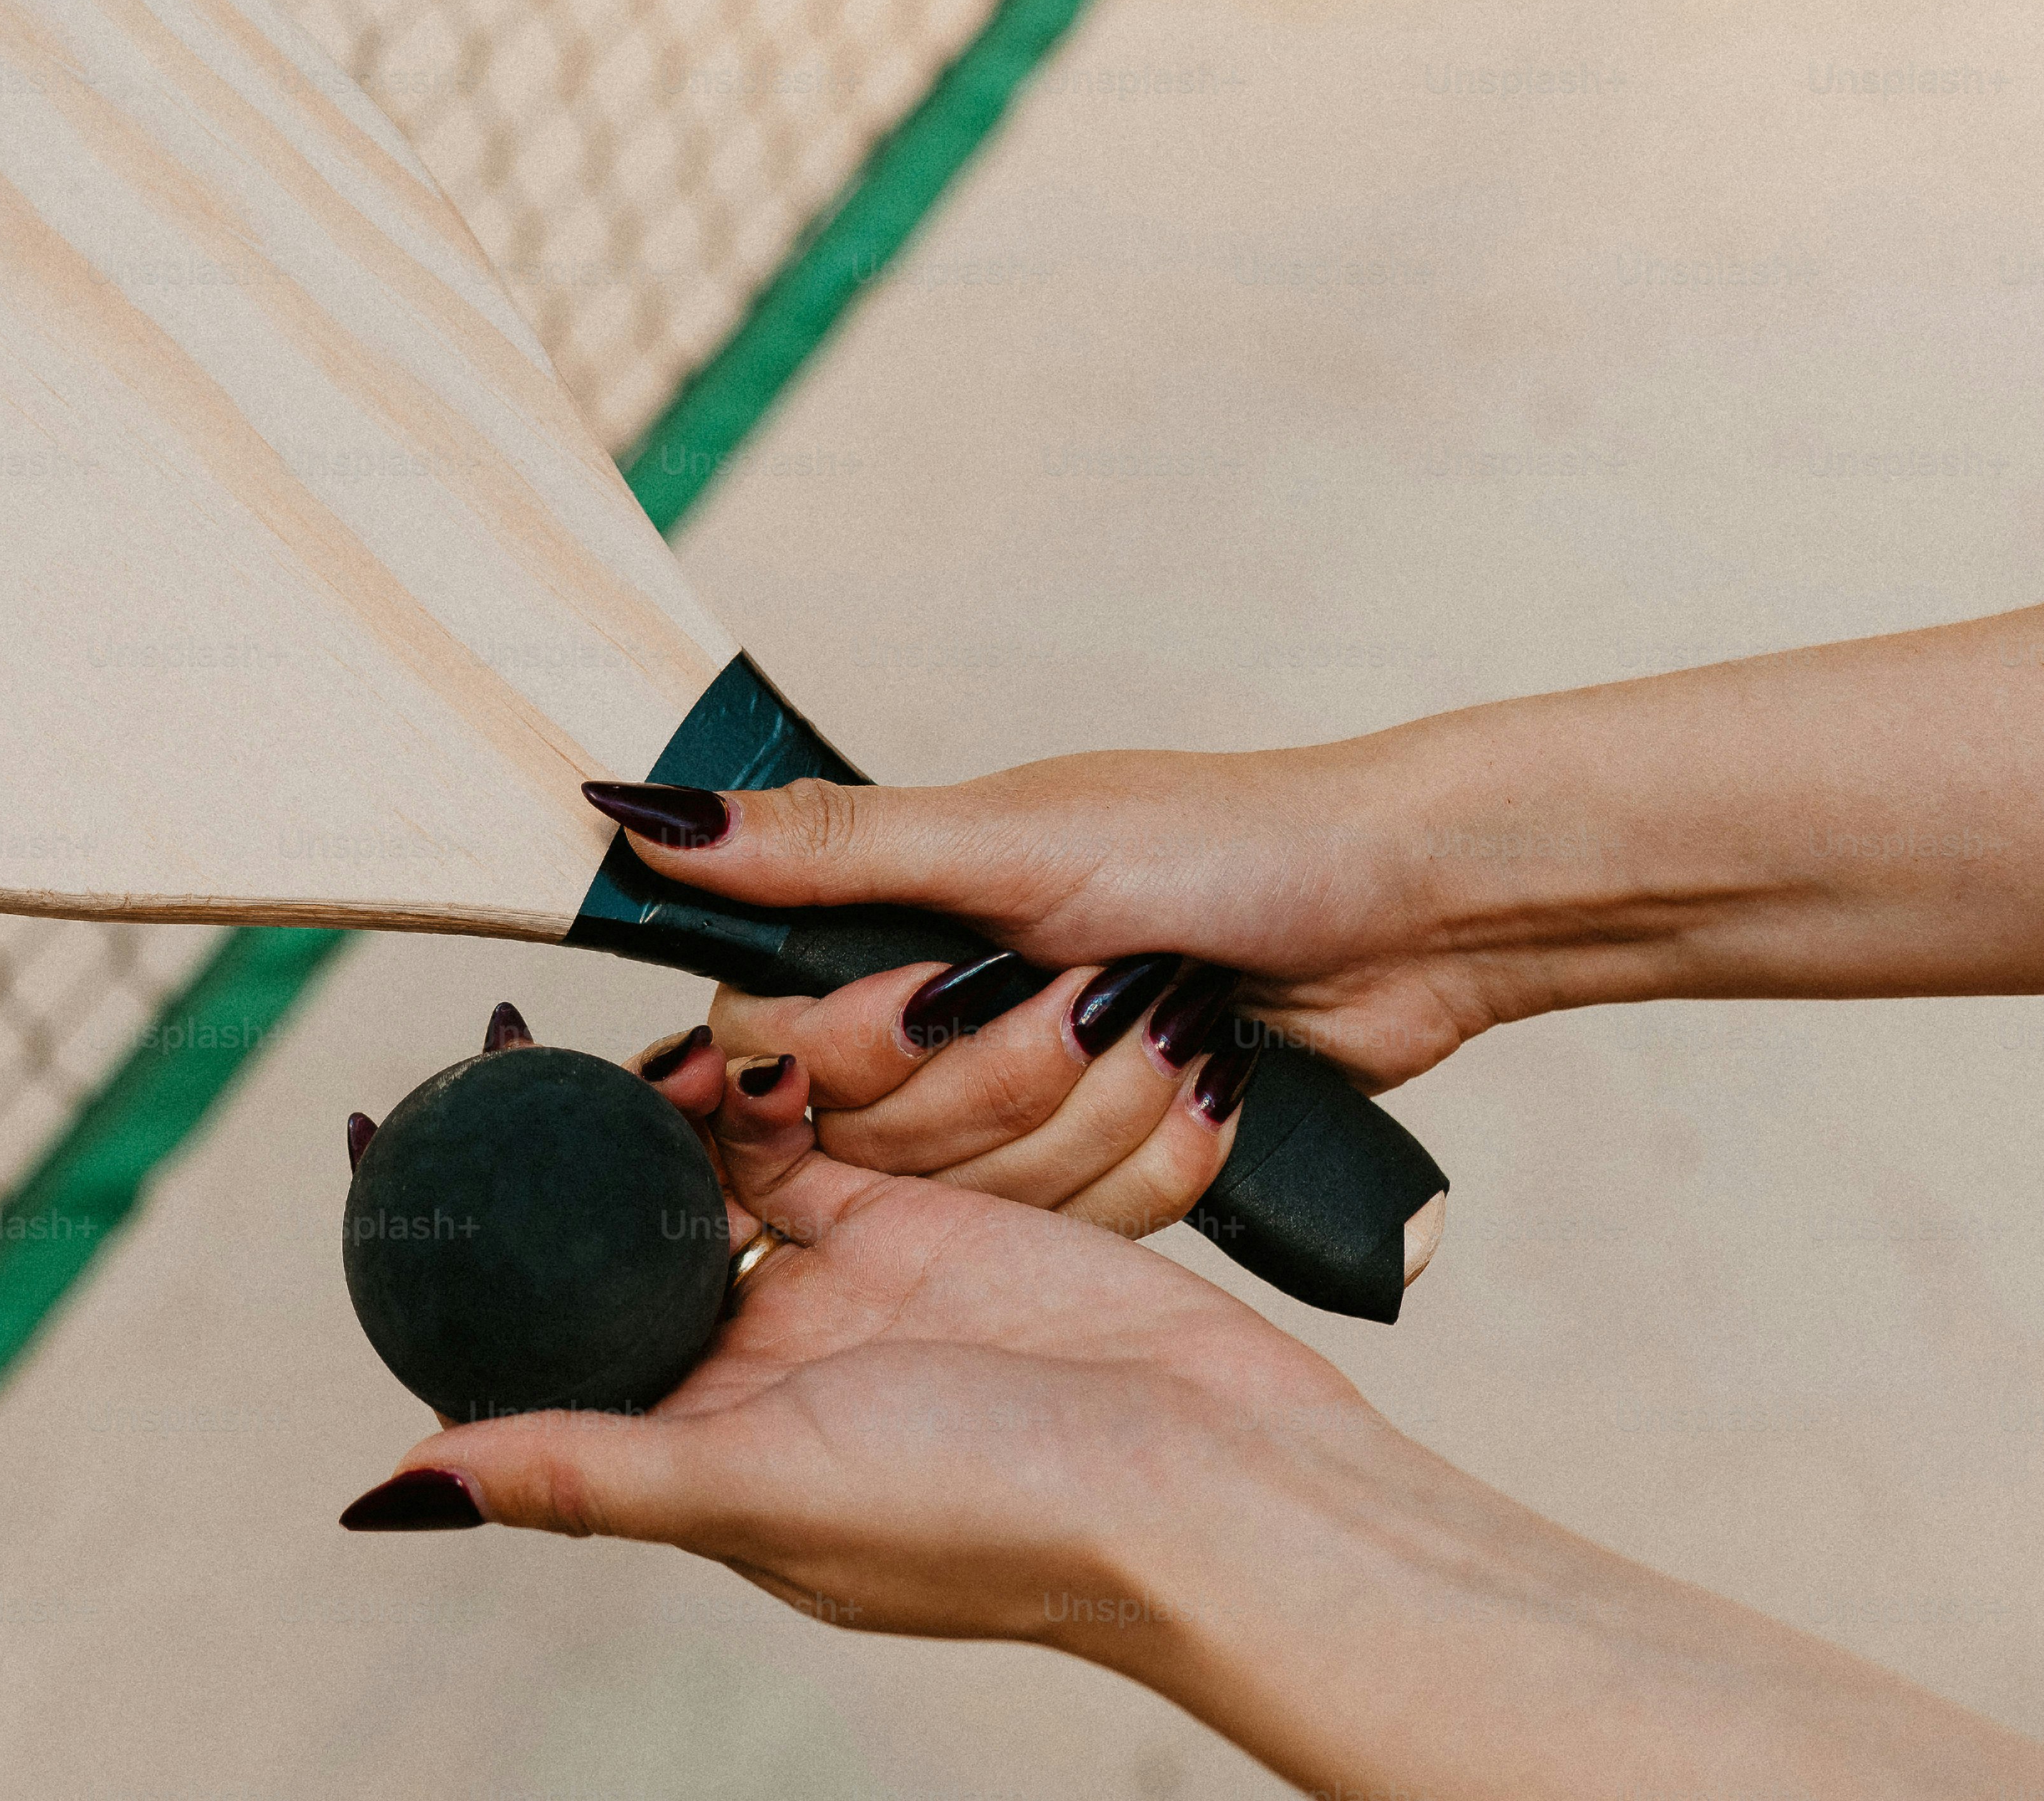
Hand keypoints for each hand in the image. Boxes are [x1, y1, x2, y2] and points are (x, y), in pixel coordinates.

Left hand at [346, 1044, 1365, 1648]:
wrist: (1213, 1483)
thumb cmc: (993, 1517)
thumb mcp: (758, 1488)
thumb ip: (585, 1468)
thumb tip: (390, 1491)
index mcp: (698, 1445)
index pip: (544, 1329)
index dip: (475, 1242)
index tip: (392, 1140)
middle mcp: (757, 1368)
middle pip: (621, 1234)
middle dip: (563, 1143)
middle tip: (495, 1040)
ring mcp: (843, 1291)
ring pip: (716, 1167)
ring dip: (670, 1099)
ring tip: (606, 1027)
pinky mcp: (926, 1219)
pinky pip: (823, 1129)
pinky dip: (778, 1075)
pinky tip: (736, 1027)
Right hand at [594, 741, 1506, 1221]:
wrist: (1403, 912)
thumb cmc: (1219, 841)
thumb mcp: (1010, 839)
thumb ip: (823, 851)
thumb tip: (640, 808)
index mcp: (885, 932)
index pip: (767, 1050)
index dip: (837, 1058)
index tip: (926, 1009)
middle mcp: (932, 1024)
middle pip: (876, 1145)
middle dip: (1004, 1078)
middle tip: (1099, 987)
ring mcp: (1022, 1106)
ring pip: (978, 1204)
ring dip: (1093, 1118)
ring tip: (1171, 1024)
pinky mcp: (1104, 1171)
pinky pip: (1079, 1236)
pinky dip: (1155, 1166)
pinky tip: (1209, 1088)